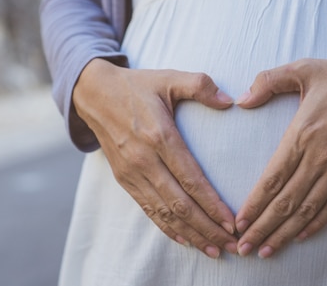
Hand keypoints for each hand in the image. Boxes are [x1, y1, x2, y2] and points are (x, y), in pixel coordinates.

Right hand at [73, 59, 237, 257]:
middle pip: (179, 203)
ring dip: (190, 234)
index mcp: (159, 135)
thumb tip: (230, 101)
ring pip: (164, 212)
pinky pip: (147, 209)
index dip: (212, 203)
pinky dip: (167, 228)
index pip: (190, 178)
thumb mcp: (169, 77)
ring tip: (214, 250)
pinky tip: (185, 240)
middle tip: (232, 244)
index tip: (233, 221)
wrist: (94, 94)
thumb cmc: (137, 86)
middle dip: (207, 228)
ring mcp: (131, 172)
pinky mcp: (123, 179)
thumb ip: (201, 85)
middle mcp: (143, 159)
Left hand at [234, 57, 326, 257]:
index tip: (238, 222)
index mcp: (302, 134)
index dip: (254, 204)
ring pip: (307, 209)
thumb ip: (268, 81)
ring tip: (266, 250)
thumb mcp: (303, 69)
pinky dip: (317, 223)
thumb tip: (242, 99)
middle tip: (243, 248)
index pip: (272, 178)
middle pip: (286, 202)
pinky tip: (301, 236)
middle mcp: (319, 157)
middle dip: (262, 228)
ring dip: (285, 233)